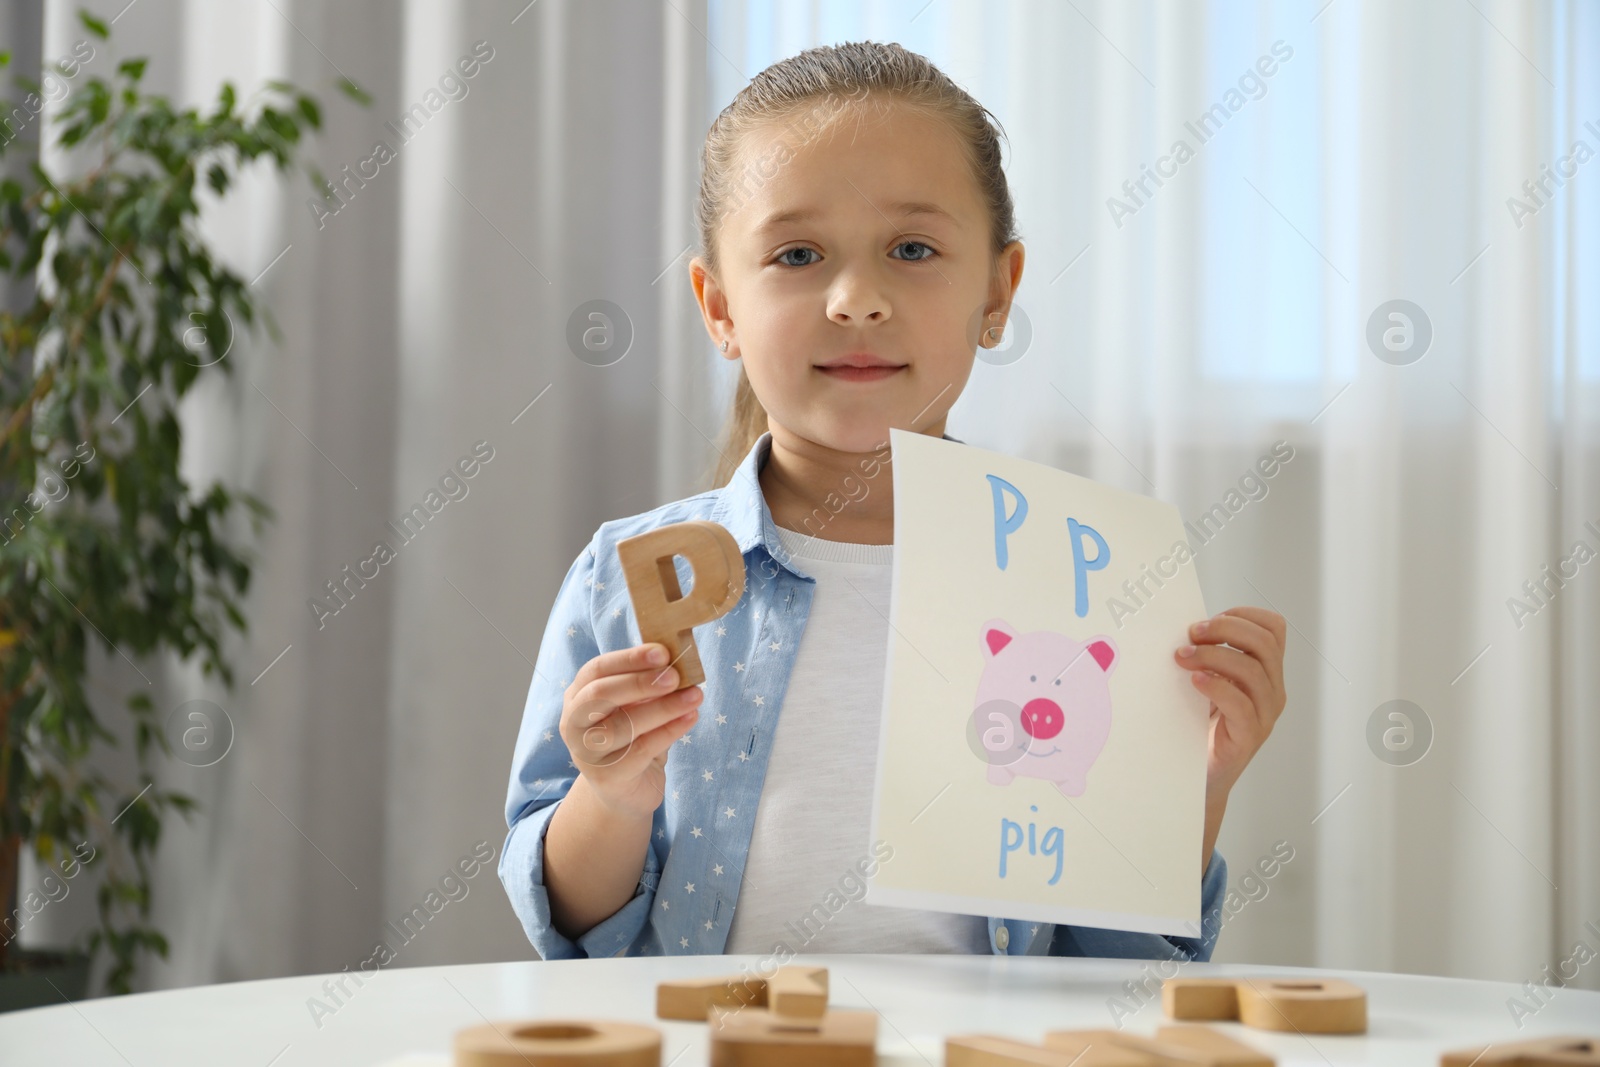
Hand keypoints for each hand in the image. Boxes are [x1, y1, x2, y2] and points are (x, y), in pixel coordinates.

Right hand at [559, 642, 702, 819]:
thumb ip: (647, 686)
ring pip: (622, 725)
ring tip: (695, 696)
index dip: (628, 659)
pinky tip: (690, 718)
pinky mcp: (607, 777)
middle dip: (641, 682)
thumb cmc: (632, 740)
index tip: (662, 652)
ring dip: (663, 708)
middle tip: (676, 675)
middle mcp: (574, 723)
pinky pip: (641, 749)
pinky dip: (669, 731)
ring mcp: (586, 753)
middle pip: (601, 695)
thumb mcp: (635, 708)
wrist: (626, 793)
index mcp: (577, 697)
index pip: (596, 670)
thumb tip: (676, 662)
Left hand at [1173, 606, 1286, 799]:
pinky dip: (1217, 686)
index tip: (1210, 619)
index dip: (1244, 616)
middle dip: (1225, 630)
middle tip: (1191, 634)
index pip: (1274, 629)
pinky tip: (1195, 680)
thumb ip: (1207, 655)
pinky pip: (1241, 705)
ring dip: (1213, 655)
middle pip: (1265, 643)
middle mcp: (1272, 690)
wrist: (1200, 776)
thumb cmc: (1200, 724)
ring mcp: (1264, 714)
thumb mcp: (1208, 681)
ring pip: (1253, 670)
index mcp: (1266, 672)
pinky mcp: (1249, 737)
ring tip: (1182, 657)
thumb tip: (1185, 627)